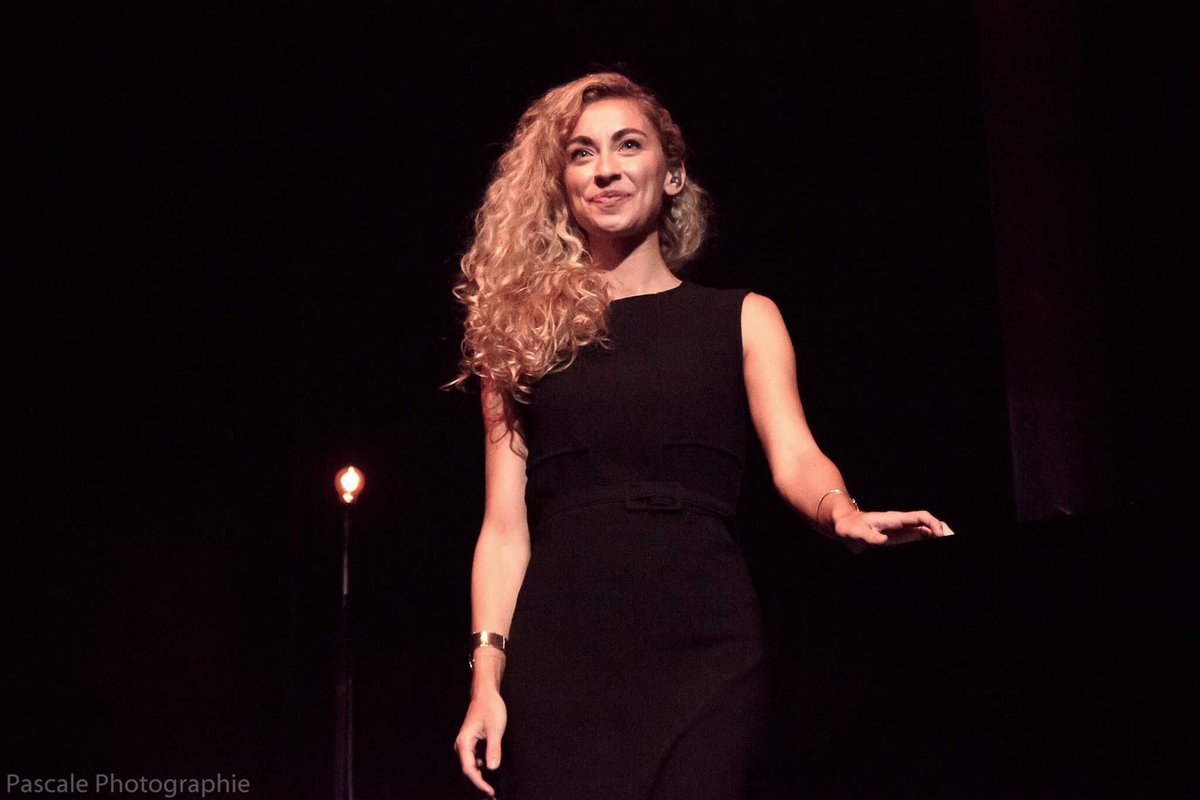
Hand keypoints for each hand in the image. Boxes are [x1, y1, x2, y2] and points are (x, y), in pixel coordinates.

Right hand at [454, 689, 506, 797]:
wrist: (486, 694)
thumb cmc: (490, 708)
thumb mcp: (495, 729)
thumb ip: (494, 749)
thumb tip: (492, 769)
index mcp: (464, 743)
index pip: (469, 769)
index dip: (479, 783)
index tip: (490, 792)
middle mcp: (462, 746)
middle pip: (468, 771)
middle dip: (479, 785)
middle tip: (492, 796)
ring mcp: (466, 746)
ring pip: (471, 768)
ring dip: (480, 780)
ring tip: (492, 792)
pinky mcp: (472, 745)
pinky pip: (475, 762)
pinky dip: (482, 771)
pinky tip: (491, 778)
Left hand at [833, 509, 952, 552]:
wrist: (846, 526)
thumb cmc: (851, 527)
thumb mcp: (857, 533)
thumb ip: (869, 536)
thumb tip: (882, 541)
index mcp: (895, 519)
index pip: (920, 517)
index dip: (933, 524)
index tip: (940, 535)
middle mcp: (903, 522)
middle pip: (929, 522)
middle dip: (943, 529)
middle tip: (952, 540)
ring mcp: (904, 529)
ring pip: (928, 530)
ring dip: (940, 535)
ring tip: (950, 542)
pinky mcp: (902, 537)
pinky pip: (922, 537)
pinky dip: (932, 540)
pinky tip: (936, 545)